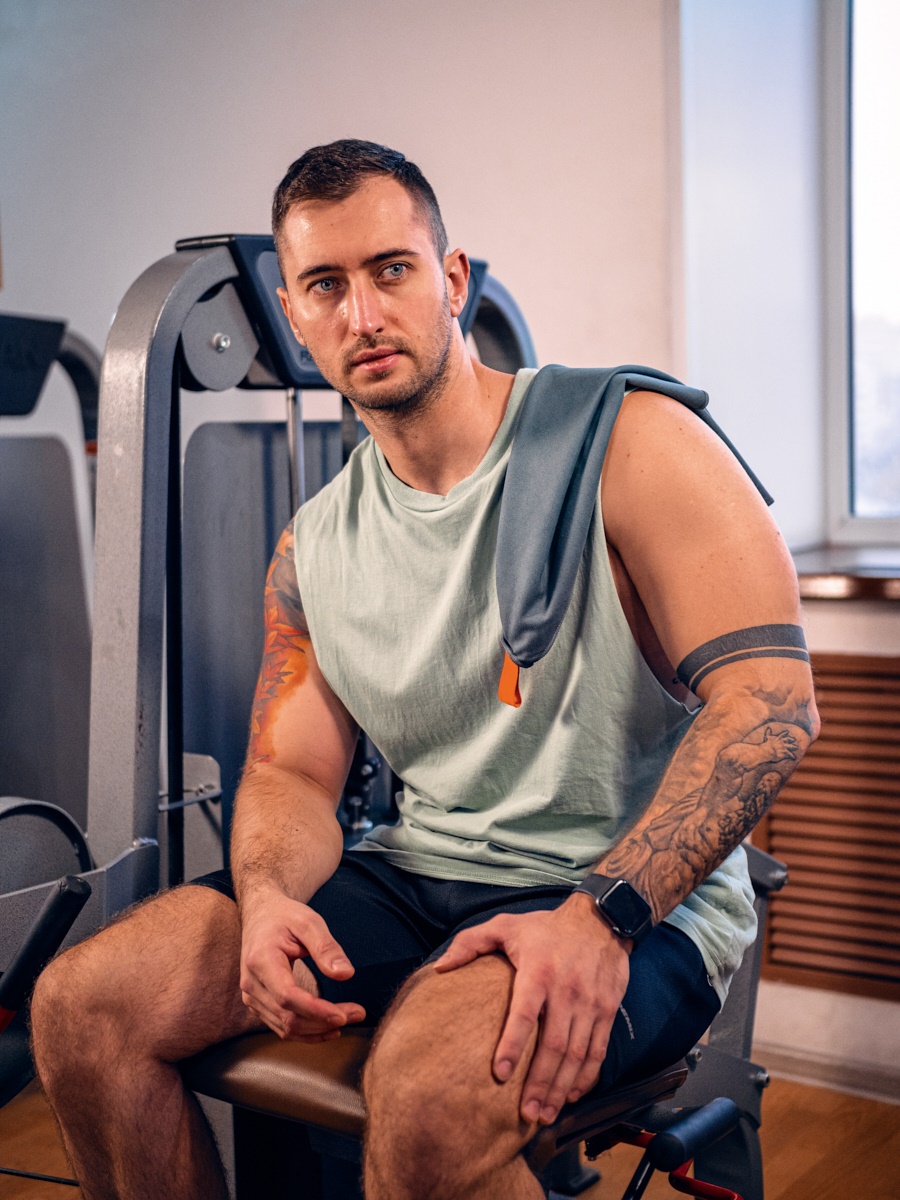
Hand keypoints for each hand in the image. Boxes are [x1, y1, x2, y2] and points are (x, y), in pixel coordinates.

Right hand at [239, 887, 365, 1040]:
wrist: (260, 916)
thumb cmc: (284, 916)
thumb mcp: (308, 922)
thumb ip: (326, 947)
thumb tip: (345, 974)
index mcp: (261, 960)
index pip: (287, 996)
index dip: (316, 1010)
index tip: (344, 1015)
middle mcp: (251, 984)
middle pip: (288, 1017)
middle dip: (324, 1022)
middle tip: (358, 1014)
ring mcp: (252, 997)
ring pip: (285, 1027)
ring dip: (318, 1030)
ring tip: (349, 1019)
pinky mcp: (258, 1004)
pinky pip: (281, 1026)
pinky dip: (306, 1032)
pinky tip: (328, 1028)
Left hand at [433, 894, 629, 1124]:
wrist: (600, 920)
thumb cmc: (545, 927)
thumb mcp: (505, 925)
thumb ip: (470, 943)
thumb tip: (440, 968)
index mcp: (538, 971)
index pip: (524, 1014)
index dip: (513, 1045)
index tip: (500, 1074)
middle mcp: (567, 990)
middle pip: (554, 1045)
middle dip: (540, 1082)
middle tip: (525, 1113)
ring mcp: (590, 1002)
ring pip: (577, 1054)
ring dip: (560, 1087)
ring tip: (544, 1113)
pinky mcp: (607, 1010)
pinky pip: (597, 1050)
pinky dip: (586, 1077)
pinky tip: (571, 1094)